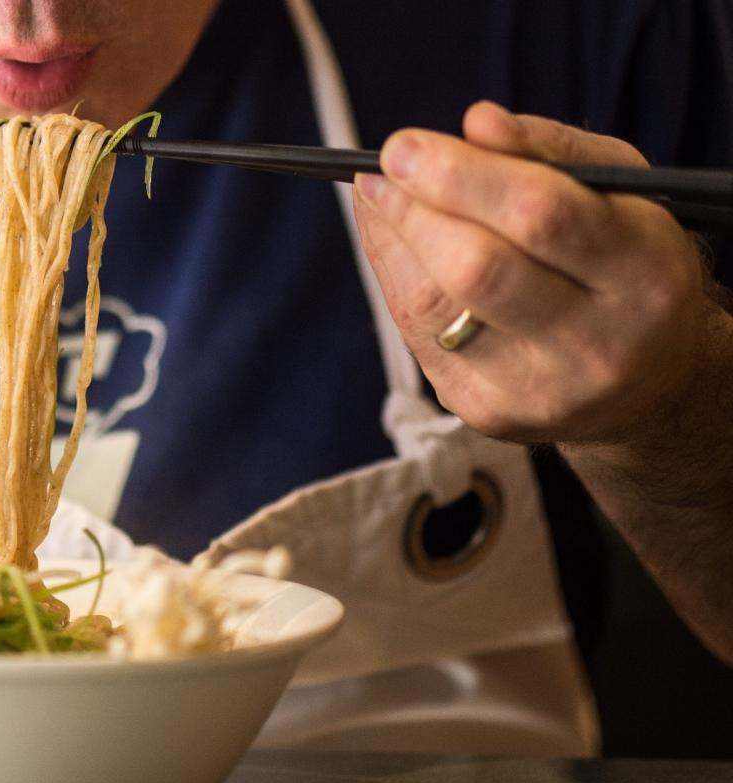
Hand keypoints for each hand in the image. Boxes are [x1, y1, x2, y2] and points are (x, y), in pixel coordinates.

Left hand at [353, 100, 719, 444]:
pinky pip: (416, 336)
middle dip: (414, 208)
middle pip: (477, 267)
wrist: (650, 383)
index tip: (405, 145)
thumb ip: (551, 150)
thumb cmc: (627, 265)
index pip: (540, 215)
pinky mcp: (488, 412)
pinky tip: (390, 242)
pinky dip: (393, 277)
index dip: (459, 176)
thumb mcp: (621, 193)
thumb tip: (476, 123)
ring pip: (432, 306)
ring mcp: (539, 388)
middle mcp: (597, 342)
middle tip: (386, 166)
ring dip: (392, 239)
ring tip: (379, 195)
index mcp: (644, 274)